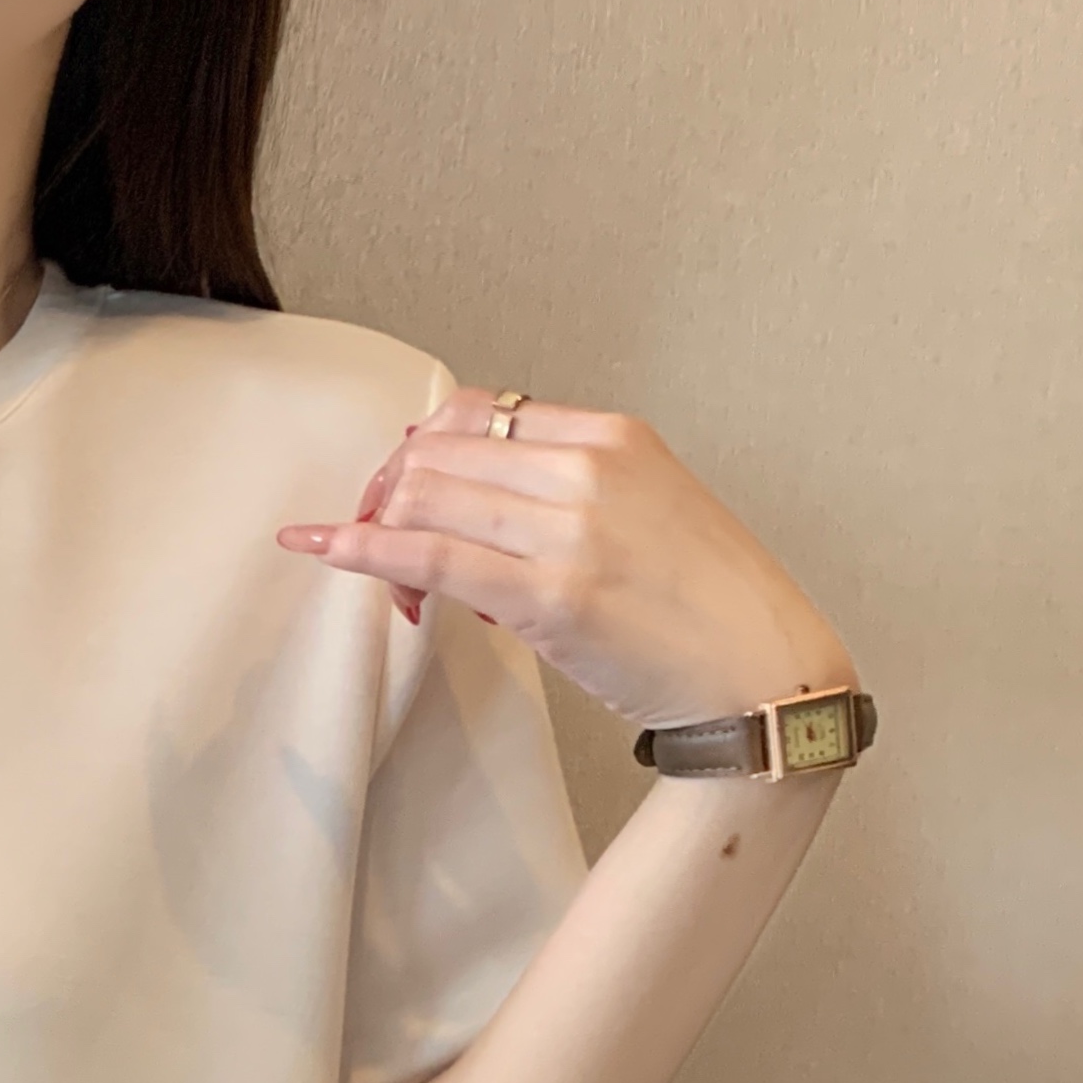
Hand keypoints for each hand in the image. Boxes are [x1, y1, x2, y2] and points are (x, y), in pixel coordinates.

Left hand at [277, 388, 856, 730]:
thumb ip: (565, 493)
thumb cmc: (701, 604)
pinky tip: (323, 548)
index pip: (480, 410)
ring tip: (389, 589)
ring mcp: (569, 531)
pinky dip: (364, 550)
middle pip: (439, 449)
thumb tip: (469, 505)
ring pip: (424, 496)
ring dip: (379, 534)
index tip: (404, 494)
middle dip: (388, 494)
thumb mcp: (643, 510)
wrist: (759, 672)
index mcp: (612, 435)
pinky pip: (429, 557)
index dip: (421, 450)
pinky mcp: (551, 597)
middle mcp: (587, 468)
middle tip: (379, 547)